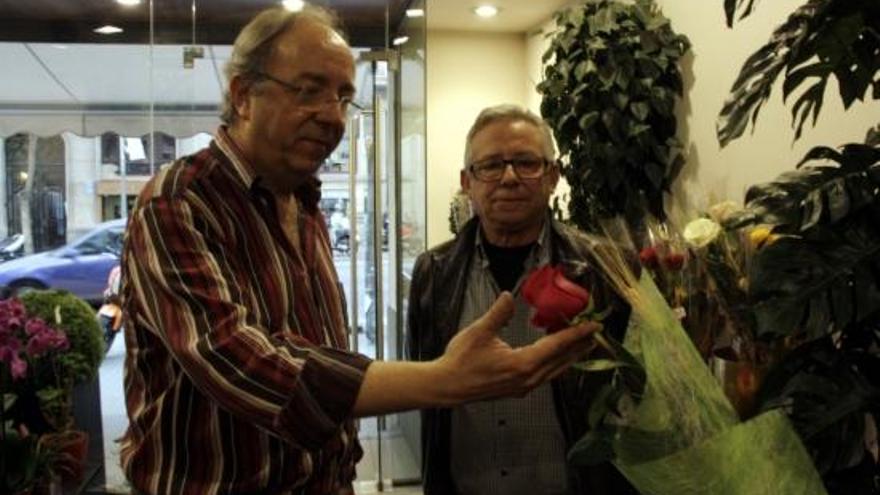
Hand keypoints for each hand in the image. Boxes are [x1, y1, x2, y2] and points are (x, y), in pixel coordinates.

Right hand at [436, 291, 600, 403]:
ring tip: (581, 344)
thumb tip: (508, 296)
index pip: (558, 345)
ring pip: (556, 370)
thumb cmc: (461, 361)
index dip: (577, 334)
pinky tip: (555, 357)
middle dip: (580, 345)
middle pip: (563, 360)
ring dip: (570, 356)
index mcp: (523, 363)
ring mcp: (524, 386)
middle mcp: (528, 378)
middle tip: (594, 332)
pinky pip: (546, 376)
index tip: (594, 326)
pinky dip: (556, 364)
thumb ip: (498, 313)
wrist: (447, 386)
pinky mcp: (518, 389)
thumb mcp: (479, 331)